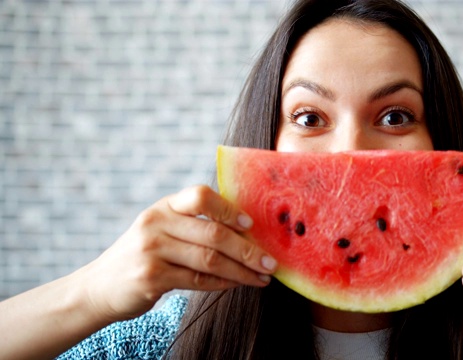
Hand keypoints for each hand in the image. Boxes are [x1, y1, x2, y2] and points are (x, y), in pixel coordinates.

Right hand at [77, 185, 276, 321]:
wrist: (99, 287)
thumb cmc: (144, 256)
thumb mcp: (162, 230)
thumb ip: (194, 225)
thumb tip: (247, 232)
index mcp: (164, 206)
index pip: (200, 195)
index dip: (229, 209)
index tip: (252, 224)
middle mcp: (156, 223)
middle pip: (213, 233)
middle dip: (248, 249)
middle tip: (270, 262)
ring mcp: (151, 250)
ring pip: (209, 259)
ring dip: (242, 270)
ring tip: (262, 277)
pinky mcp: (150, 277)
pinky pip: (197, 280)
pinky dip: (222, 283)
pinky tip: (237, 284)